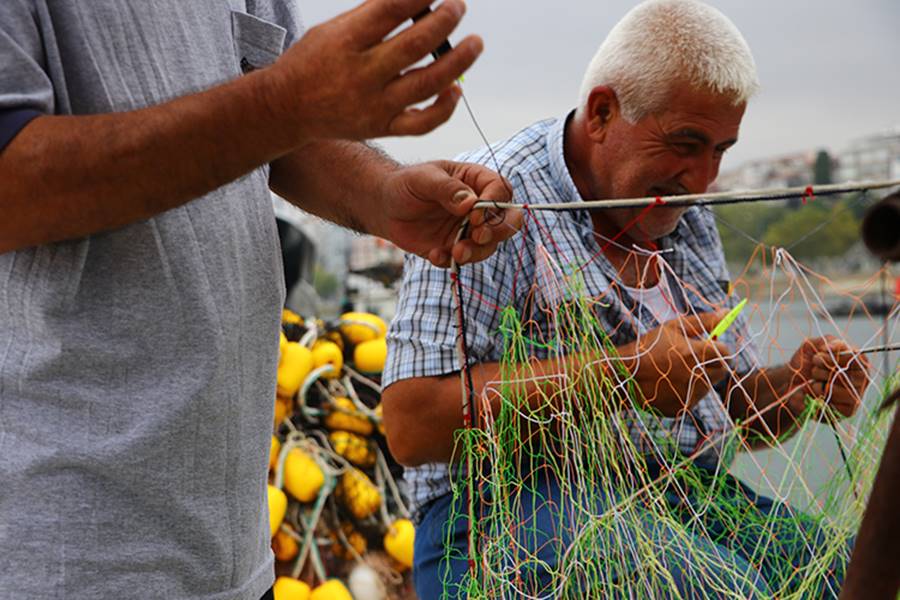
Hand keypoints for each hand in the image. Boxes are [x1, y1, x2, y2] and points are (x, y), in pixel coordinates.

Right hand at [269, 0, 481, 139]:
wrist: (287, 109)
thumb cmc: (313, 62)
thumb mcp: (333, 28)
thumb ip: (371, 14)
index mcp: (346, 41)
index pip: (391, 10)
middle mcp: (361, 74)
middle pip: (414, 45)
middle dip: (444, 22)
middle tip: (458, 7)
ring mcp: (374, 104)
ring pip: (426, 83)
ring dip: (457, 62)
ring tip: (475, 44)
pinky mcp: (382, 127)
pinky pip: (421, 122)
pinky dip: (444, 108)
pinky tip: (456, 90)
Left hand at [373, 160, 521, 266]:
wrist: (384, 207)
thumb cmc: (406, 184)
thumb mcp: (423, 179)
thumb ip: (447, 188)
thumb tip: (471, 203)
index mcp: (476, 181)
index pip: (501, 191)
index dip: (494, 205)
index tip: (474, 215)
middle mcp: (479, 207)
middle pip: (508, 221)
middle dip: (498, 232)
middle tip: (478, 237)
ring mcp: (469, 229)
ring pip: (489, 246)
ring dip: (476, 252)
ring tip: (454, 252)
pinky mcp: (455, 248)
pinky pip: (463, 259)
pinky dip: (451, 261)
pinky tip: (434, 254)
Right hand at [622, 311, 730, 416]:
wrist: (624, 375)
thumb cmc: (649, 347)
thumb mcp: (673, 328)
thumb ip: (703, 321)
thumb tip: (725, 312)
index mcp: (695, 354)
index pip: (725, 353)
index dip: (719, 349)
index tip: (710, 347)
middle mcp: (696, 377)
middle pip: (721, 371)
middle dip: (712, 364)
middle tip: (694, 359)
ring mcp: (690, 395)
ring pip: (706, 385)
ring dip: (698, 377)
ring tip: (675, 371)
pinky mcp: (683, 408)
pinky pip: (693, 398)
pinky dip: (686, 391)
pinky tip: (668, 384)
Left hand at [786, 336, 870, 420]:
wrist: (792, 380)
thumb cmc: (807, 361)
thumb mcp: (814, 345)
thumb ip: (825, 341)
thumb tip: (829, 347)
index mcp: (859, 361)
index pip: (856, 357)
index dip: (836, 355)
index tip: (819, 353)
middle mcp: (862, 379)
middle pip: (846, 374)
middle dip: (822, 369)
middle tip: (814, 366)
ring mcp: (856, 396)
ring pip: (840, 392)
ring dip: (818, 385)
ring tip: (812, 381)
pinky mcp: (848, 411)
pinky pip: (836, 407)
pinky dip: (819, 399)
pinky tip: (814, 393)